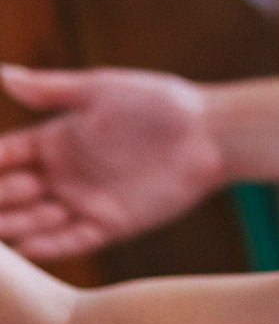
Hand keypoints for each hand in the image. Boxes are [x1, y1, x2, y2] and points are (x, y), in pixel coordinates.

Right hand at [0, 65, 226, 258]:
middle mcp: (67, 174)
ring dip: (13, 226)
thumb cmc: (160, 103)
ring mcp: (88, 200)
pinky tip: (28, 247)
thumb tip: (4, 76)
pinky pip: (76, 239)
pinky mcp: (115, 222)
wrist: (211, 133)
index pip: (4, 157)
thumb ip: (52, 91)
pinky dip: (52, 244)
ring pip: (38, 219)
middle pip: (13, 192)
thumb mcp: (101, 91)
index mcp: (57, 140)